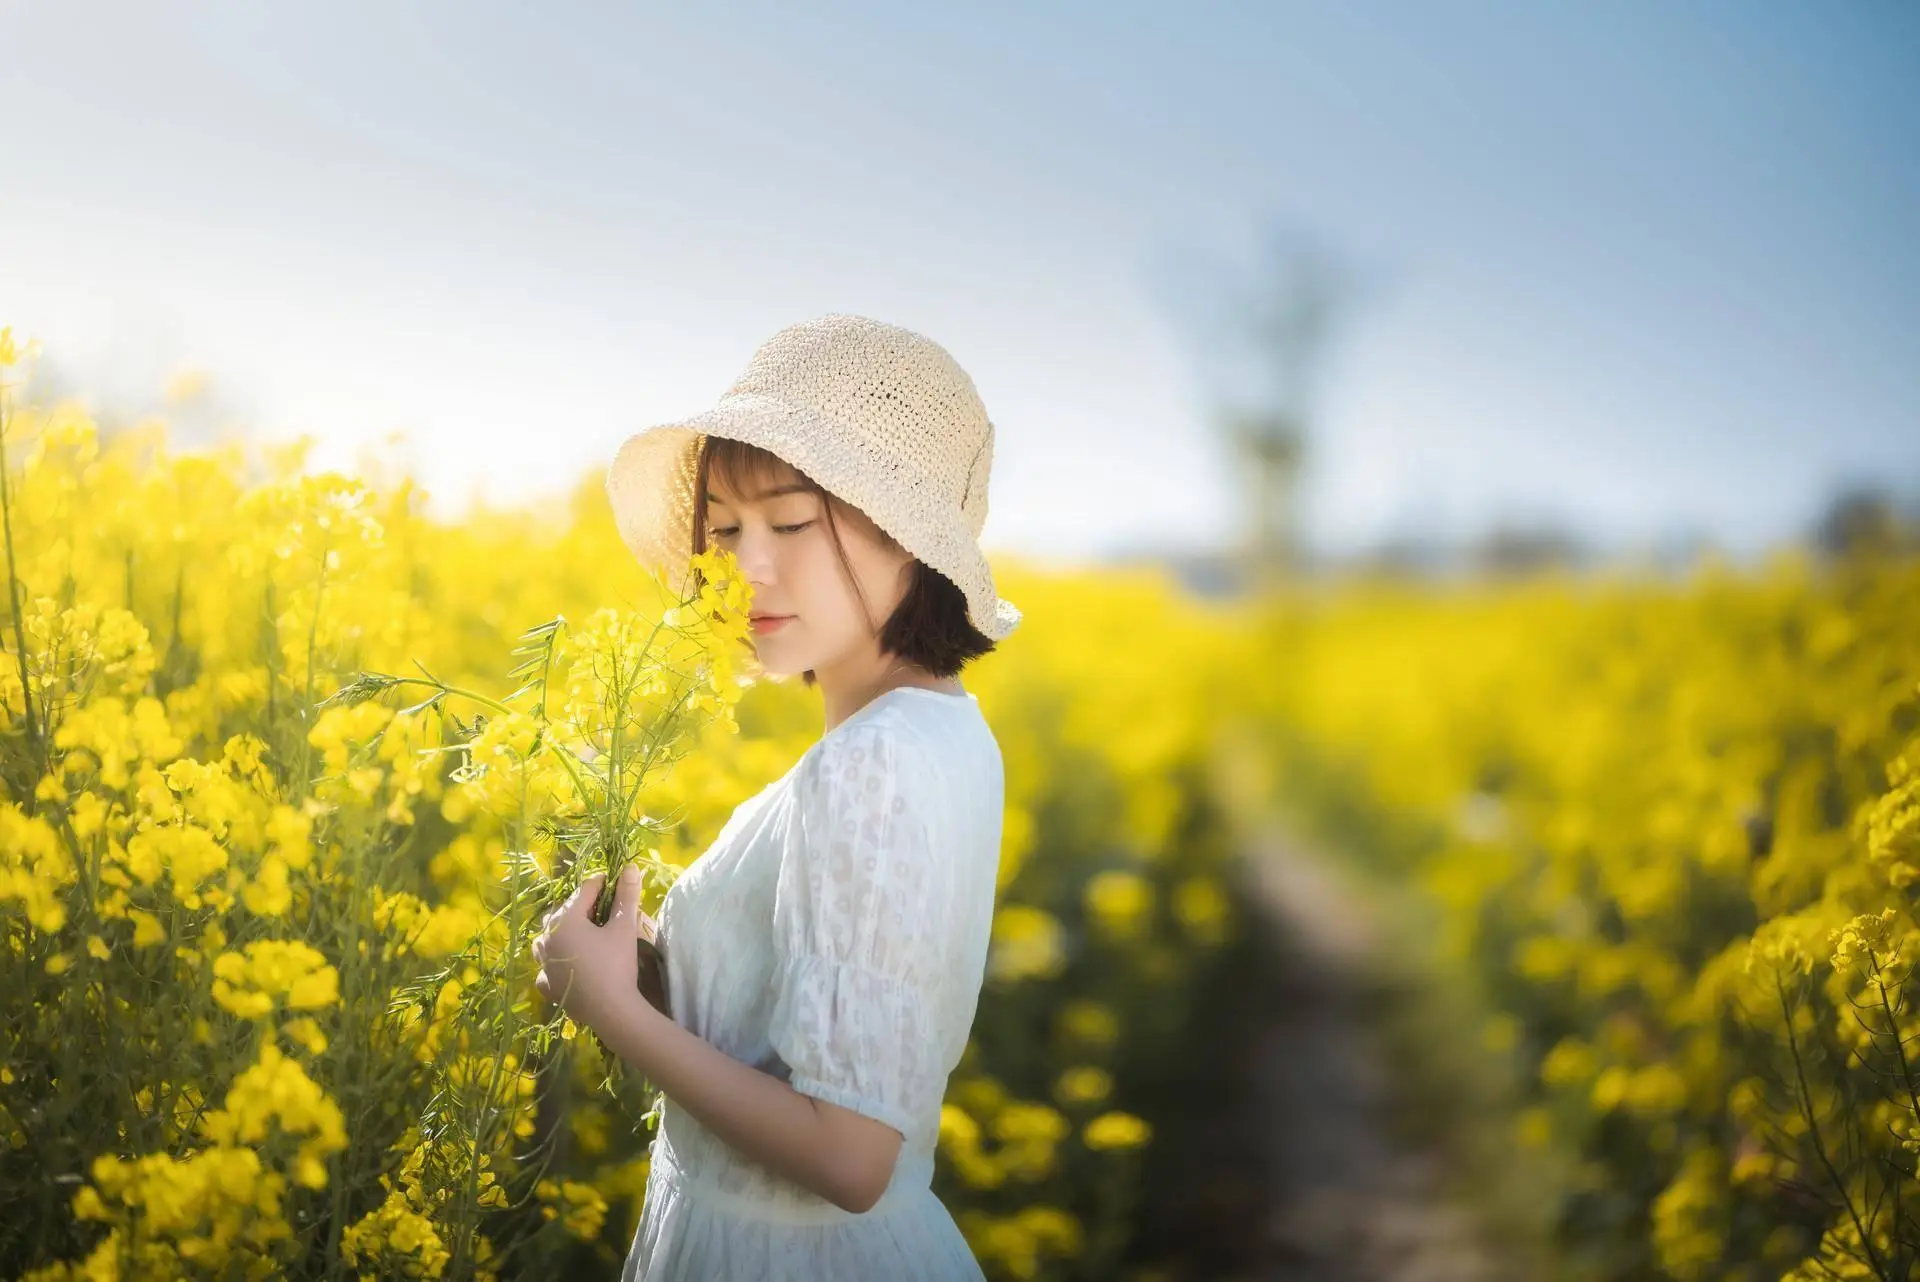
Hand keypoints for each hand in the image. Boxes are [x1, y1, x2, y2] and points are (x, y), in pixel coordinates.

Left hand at [532, 867, 642, 1031]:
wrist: (611, 1010)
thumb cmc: (616, 964)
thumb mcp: (624, 927)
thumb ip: (626, 895)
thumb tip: (631, 866)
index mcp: (564, 920)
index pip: (584, 890)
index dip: (602, 884)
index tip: (616, 884)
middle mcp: (546, 938)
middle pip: (564, 913)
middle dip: (583, 908)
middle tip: (605, 912)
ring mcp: (542, 963)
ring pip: (549, 938)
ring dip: (564, 933)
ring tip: (584, 936)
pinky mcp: (546, 985)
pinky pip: (547, 966)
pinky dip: (556, 963)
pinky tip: (569, 966)